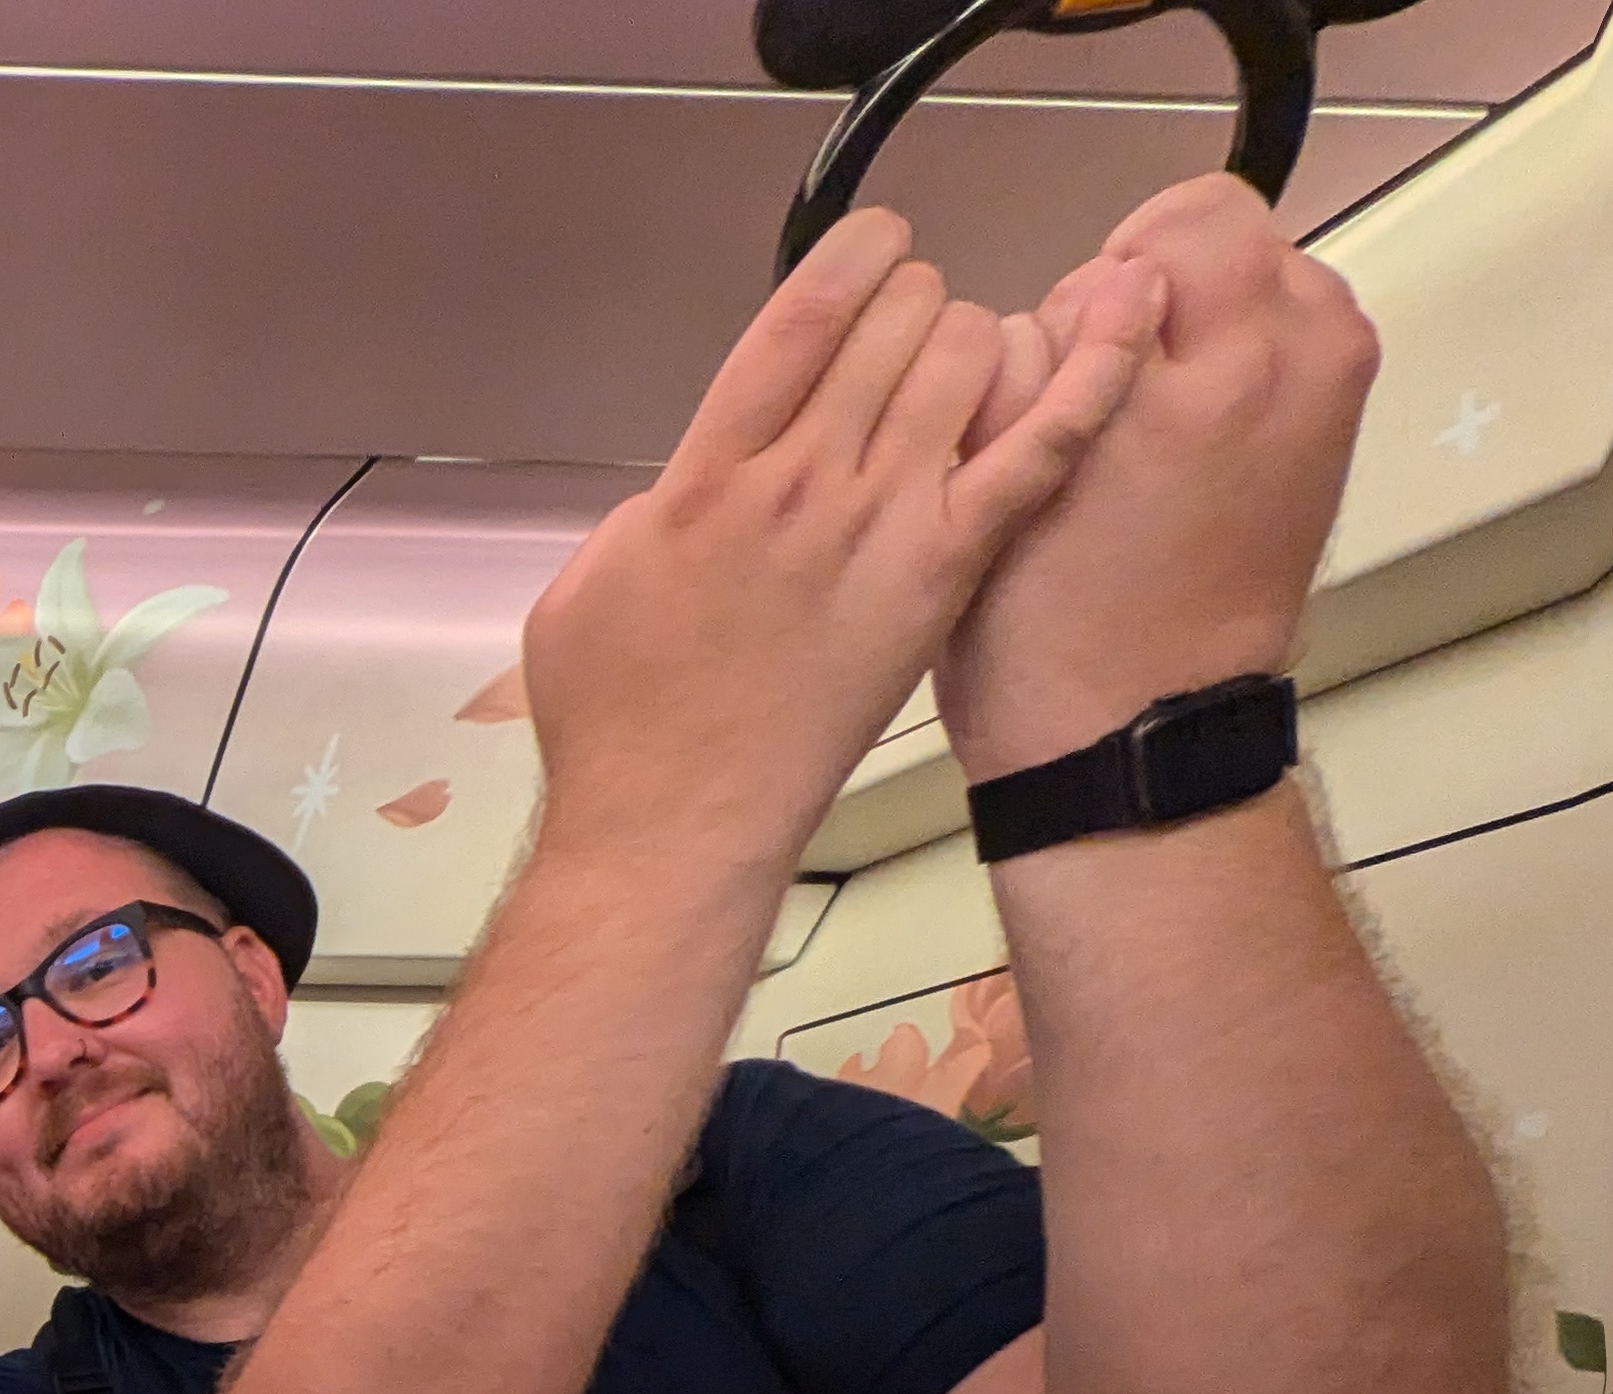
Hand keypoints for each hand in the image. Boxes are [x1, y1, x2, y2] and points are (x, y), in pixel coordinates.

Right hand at [524, 212, 1158, 879]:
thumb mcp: (588, 589)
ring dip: (977, 342)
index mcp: (705, 475)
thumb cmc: (622, 725)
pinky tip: (1125, 326)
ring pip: (968, 359)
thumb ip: (649, 513)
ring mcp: (879, 524)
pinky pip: (1036, 450)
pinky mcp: (943, 571)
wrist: (675, 824)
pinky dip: (1088, 379)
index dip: (852, 260)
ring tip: (969, 372)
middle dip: (914, 305)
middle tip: (916, 334)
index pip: (801, 316)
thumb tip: (692, 484)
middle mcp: (799, 482)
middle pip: (894, 323)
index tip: (877, 249)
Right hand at [940, 176, 1374, 779]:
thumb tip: (1090, 297)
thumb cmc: (1046, 624)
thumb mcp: (1001, 472)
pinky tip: (1188, 437)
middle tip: (1106, 400)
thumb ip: (1041, 348)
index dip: (1104, 278)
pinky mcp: (1337, 419)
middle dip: (1154, 292)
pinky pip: (1286, 329)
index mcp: (1207, 373)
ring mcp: (1329, 388)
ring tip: (1149, 423)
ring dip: (1200, 323)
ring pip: (1258, 277)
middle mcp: (1292, 362)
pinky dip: (1238, 357)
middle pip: (1223, 234)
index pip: (1174, 222)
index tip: (1072, 360)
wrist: (1132, 726)